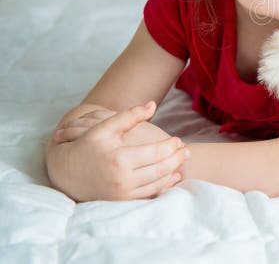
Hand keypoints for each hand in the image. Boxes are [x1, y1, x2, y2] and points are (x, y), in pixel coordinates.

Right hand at [46, 101, 188, 201]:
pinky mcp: (121, 202)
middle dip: (177, 159)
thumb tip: (153, 104)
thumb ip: (129, 115)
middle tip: (186, 150)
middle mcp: (122, 179)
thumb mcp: (104, 127)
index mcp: (119, 159)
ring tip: (181, 160)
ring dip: (173, 172)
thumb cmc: (86, 146)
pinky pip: (149, 194)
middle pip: (161, 169)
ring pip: (157, 183)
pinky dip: (163, 186)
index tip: (178, 140)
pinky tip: (172, 176)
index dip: (171, 146)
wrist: (65, 173)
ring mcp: (122, 193)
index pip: (156, 153)